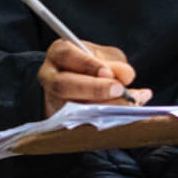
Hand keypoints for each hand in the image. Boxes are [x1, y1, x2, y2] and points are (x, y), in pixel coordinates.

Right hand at [37, 39, 152, 117]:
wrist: (88, 81)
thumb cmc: (96, 64)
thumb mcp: (107, 56)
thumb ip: (116, 64)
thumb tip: (125, 76)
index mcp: (58, 53)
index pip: (67, 55)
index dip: (88, 64)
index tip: (108, 72)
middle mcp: (49, 77)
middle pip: (63, 85)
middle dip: (94, 89)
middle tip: (119, 90)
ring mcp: (52, 101)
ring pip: (70, 108)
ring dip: (103, 107)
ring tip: (127, 104)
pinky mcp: (60, 121)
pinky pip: (80, 124)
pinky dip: (104, 120)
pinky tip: (125, 116)